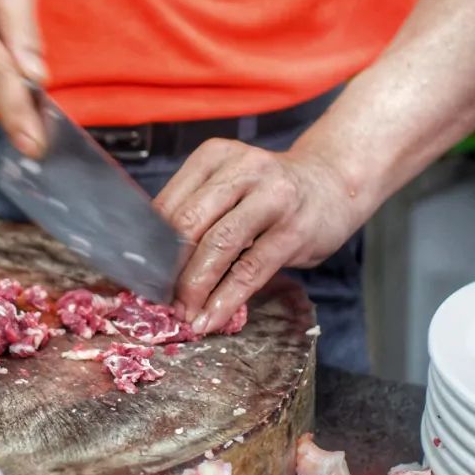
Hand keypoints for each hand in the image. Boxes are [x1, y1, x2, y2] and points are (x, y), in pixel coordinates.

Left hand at [156, 141, 362, 330]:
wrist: (333, 183)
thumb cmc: (270, 191)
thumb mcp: (230, 184)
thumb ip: (196, 209)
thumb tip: (152, 261)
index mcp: (214, 156)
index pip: (168, 204)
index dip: (149, 246)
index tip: (141, 277)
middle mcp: (243, 169)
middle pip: (189, 223)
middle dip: (170, 270)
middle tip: (160, 301)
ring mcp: (272, 197)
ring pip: (219, 245)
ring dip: (196, 287)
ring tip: (186, 314)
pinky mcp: (293, 230)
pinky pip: (251, 270)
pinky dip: (226, 299)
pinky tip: (213, 318)